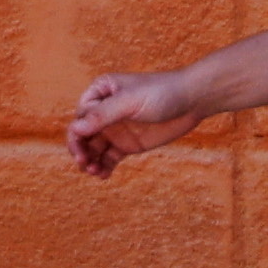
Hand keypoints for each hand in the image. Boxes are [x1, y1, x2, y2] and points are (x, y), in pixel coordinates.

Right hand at [66, 72, 187, 176]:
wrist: (192, 100)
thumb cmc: (161, 92)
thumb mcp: (130, 101)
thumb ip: (104, 115)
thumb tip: (76, 128)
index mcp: (100, 93)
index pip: (80, 115)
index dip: (78, 133)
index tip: (84, 146)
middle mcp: (105, 112)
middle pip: (83, 134)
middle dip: (80, 150)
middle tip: (84, 164)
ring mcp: (116, 129)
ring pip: (94, 148)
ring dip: (90, 161)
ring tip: (94, 172)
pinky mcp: (128, 144)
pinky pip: (109, 158)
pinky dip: (103, 167)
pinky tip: (103, 175)